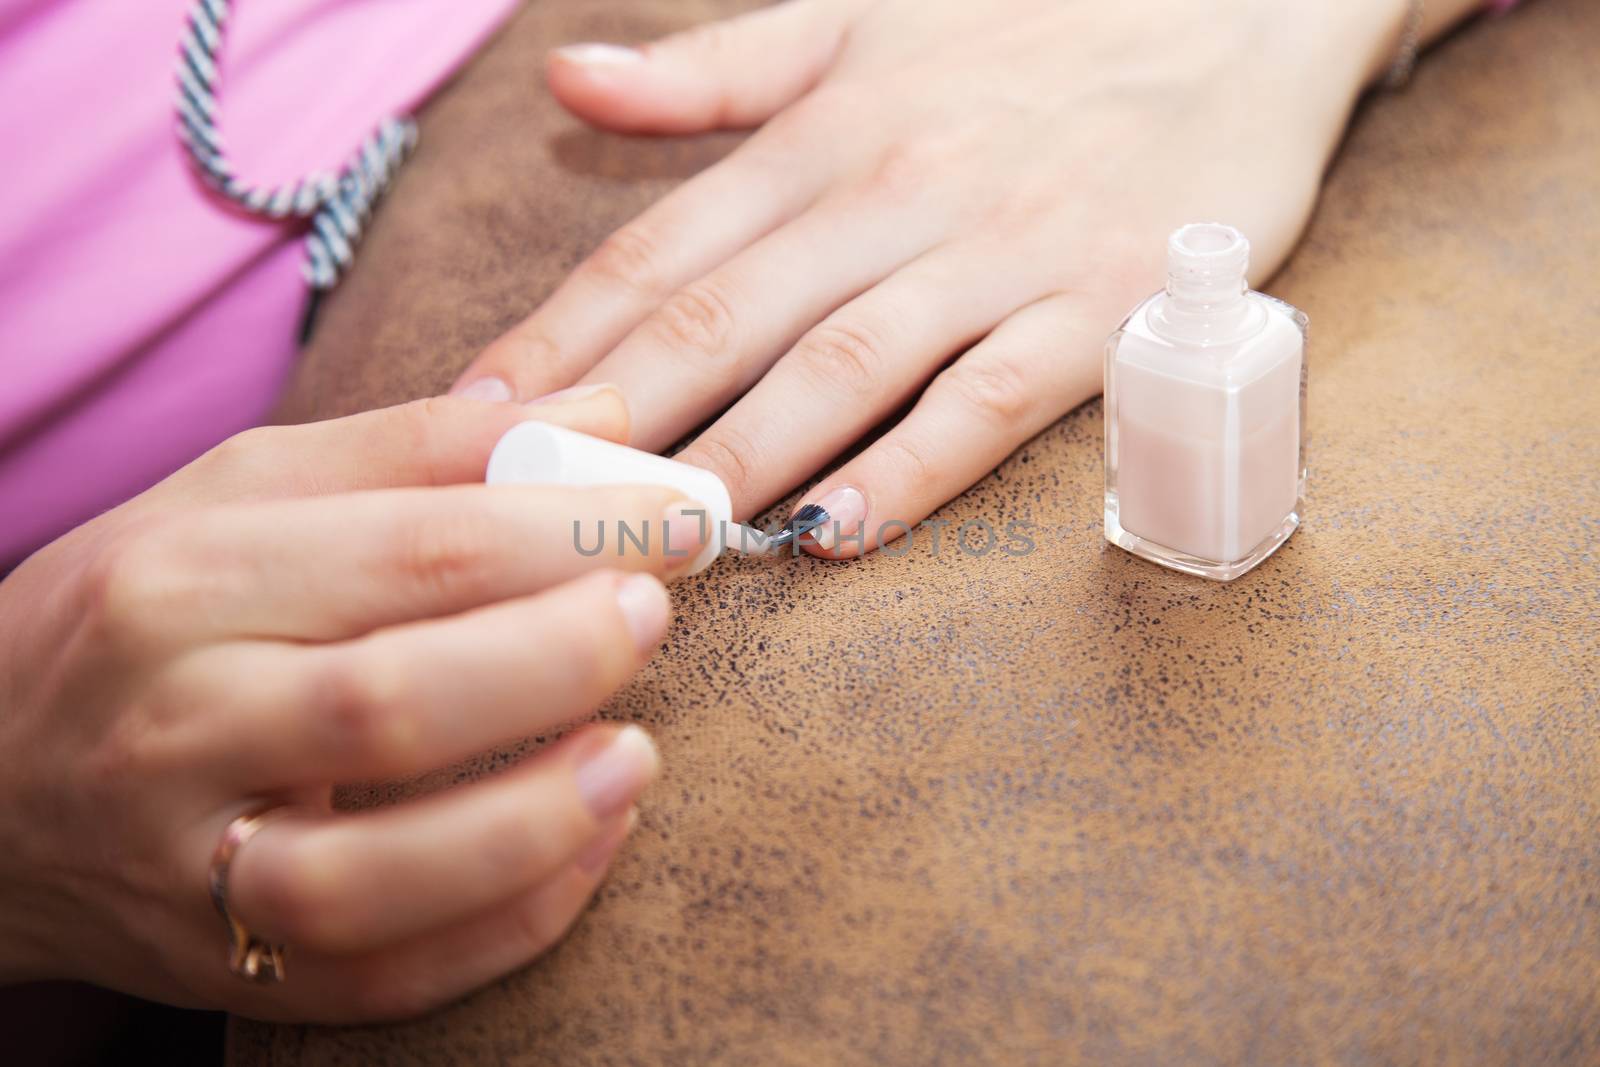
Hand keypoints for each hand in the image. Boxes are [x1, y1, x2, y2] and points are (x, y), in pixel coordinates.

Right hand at [0, 387, 706, 1020]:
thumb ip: (419, 449)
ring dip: (538, 820)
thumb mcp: (238, 494)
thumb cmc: (134, 615)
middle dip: (556, 659)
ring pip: (376, 877)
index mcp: (184, 582)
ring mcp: (191, 868)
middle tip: (652, 613)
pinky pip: (380, 979)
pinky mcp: (222, 969)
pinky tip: (588, 846)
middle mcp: (176, 726)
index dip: (570, 531)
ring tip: (639, 753)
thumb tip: (604, 420)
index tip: (676, 514)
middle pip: (395, 704)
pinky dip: (505, 924)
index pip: (412, 550)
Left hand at [452, 0, 1401, 554]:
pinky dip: (911, 469)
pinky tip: (835, 534)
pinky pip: (987, 400)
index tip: (471, 422)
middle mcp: (892, 188)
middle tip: (521, 512)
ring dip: (738, 460)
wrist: (1242, 2)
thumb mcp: (860, 17)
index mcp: (821, 128)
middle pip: (722, 322)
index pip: (657, 252)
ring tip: (653, 542)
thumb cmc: (1034, 23)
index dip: (556, 342)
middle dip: (610, 424)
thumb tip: (570, 83)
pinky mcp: (1099, 304)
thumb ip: (715, 68)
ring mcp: (997, 249)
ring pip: (839, 367)